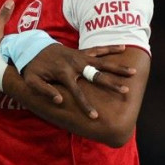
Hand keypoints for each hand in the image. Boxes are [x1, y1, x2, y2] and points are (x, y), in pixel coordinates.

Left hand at [20, 44, 134, 117]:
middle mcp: (74, 65)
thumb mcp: (32, 81)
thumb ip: (43, 91)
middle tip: (125, 91)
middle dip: (111, 84)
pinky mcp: (81, 52)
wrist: (33, 48)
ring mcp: (79, 57)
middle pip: (96, 76)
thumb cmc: (33, 68)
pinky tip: (124, 48)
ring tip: (133, 73)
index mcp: (63, 74)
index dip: (85, 106)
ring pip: (102, 63)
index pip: (77, 93)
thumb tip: (58, 101)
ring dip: (117, 68)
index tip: (95, 117)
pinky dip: (111, 48)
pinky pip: (98, 50)